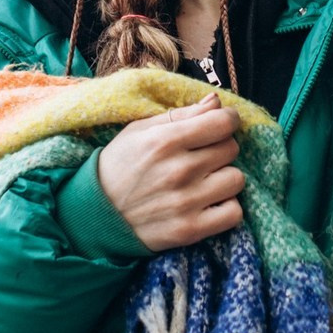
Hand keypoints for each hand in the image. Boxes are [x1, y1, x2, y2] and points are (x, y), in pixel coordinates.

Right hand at [97, 93, 244, 250]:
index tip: (223, 122)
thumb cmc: (120, 164)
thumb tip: (217, 102)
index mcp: (166, 140)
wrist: (97, 215)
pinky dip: (226, 206)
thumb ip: (182, 114)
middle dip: (221, 146)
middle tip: (204, 153)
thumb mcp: (141, 129)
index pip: (222, 122)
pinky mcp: (190, 230)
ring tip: (206, 178)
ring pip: (236, 179)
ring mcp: (186, 202)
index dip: (228, 119)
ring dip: (225, 176)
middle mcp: (179, 170)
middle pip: (231, 148)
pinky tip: (210, 200)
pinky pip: (233, 213)